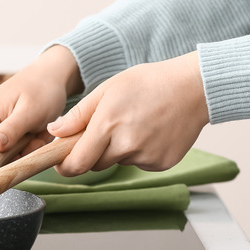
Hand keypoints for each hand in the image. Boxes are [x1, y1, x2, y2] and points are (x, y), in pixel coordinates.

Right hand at [0, 45, 83, 160]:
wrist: (50, 77)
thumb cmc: (41, 90)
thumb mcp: (30, 111)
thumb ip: (11, 129)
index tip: (15, 159)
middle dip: (14, 157)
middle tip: (34, 140)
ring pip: (3, 158)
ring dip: (24, 152)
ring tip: (38, 134)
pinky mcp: (1, 134)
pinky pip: (11, 152)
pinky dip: (27, 148)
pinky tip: (36, 134)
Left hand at [47, 51, 208, 174]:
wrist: (194, 88)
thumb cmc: (149, 82)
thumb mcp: (108, 89)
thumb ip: (79, 115)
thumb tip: (55, 132)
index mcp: (108, 125)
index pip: (77, 163)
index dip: (66, 166)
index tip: (62, 162)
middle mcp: (126, 145)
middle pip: (95, 164)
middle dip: (94, 152)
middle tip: (107, 128)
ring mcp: (146, 157)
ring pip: (118, 162)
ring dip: (118, 150)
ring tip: (136, 123)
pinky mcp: (162, 164)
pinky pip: (139, 163)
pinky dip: (140, 152)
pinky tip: (151, 131)